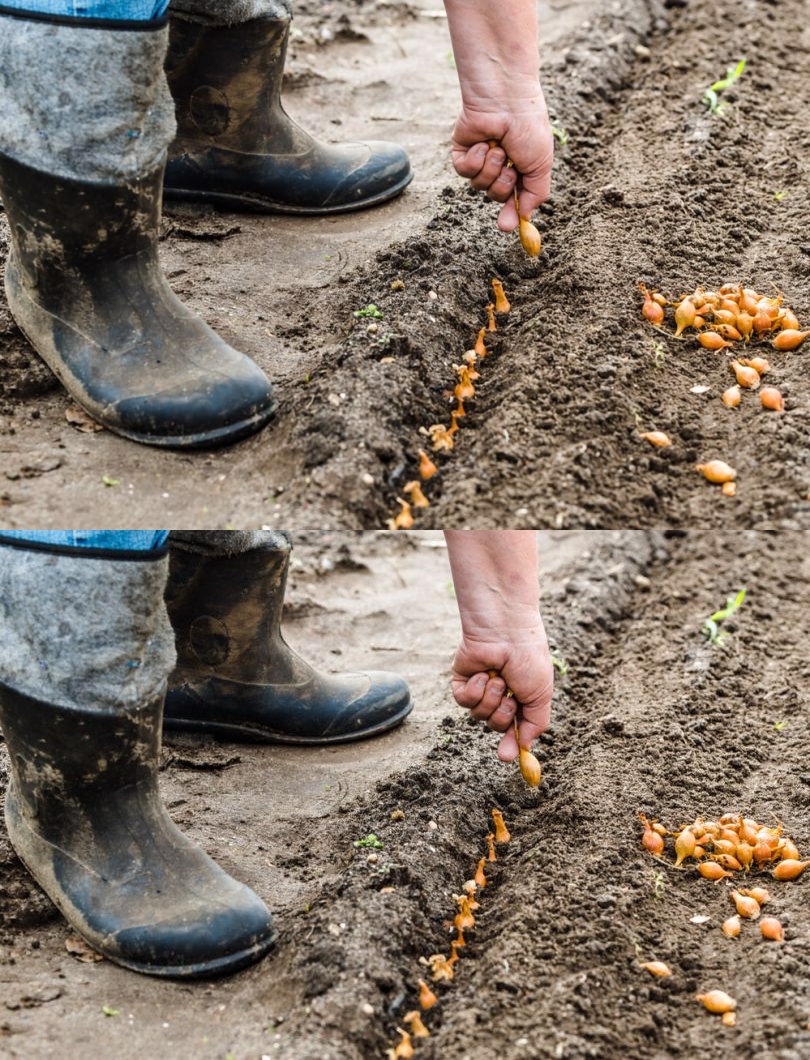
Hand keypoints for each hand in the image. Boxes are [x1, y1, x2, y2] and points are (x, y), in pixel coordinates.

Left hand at [450, 95, 553, 230]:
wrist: (506, 100)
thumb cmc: (528, 128)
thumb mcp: (541, 164)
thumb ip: (535, 194)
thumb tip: (522, 219)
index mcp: (520, 167)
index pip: (513, 198)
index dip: (510, 212)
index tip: (506, 226)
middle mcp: (499, 164)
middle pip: (495, 195)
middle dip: (503, 183)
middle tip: (510, 165)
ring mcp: (480, 158)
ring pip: (479, 185)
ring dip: (491, 167)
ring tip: (498, 147)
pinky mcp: (462, 151)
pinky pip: (464, 172)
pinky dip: (475, 159)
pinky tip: (483, 142)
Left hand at [450, 626, 553, 761]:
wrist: (506, 632)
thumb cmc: (528, 659)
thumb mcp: (541, 695)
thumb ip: (535, 724)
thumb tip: (522, 748)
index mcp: (520, 697)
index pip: (513, 728)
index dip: (510, 742)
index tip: (507, 757)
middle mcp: (499, 694)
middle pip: (495, 725)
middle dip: (503, 714)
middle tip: (510, 695)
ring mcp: (480, 688)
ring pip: (479, 715)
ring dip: (491, 698)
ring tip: (498, 677)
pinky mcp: (462, 681)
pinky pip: (464, 701)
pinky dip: (476, 689)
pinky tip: (483, 672)